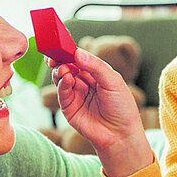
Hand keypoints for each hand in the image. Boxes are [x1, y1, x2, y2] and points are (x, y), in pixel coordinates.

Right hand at [49, 49, 152, 176]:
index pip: (80, 57)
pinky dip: (62, 83)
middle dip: (60, 58)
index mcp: (95, 73)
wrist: (120, 134)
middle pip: (67, 65)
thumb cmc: (122, 107)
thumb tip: (78, 53)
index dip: (70, 50)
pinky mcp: (68, 107)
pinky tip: (66, 78)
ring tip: (63, 67)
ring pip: (62, 77)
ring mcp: (75, 94)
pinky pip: (62, 92)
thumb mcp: (113, 81)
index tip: (62, 41)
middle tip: (55, 53)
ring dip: (60, 70)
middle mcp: (83, 82)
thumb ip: (96, 66)